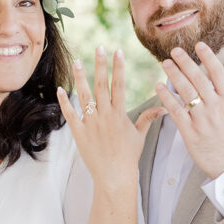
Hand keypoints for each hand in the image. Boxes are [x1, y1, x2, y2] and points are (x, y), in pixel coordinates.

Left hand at [57, 46, 161, 192]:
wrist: (114, 177)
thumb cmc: (128, 157)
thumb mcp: (139, 136)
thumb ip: (147, 118)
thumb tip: (163, 107)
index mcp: (119, 115)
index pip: (119, 85)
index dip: (118, 67)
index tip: (117, 51)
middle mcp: (105, 116)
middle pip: (101, 86)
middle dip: (100, 65)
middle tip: (99, 47)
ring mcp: (90, 124)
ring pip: (84, 96)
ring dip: (81, 78)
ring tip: (78, 62)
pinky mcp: (79, 134)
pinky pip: (70, 115)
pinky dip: (65, 102)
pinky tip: (60, 89)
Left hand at [154, 42, 223, 178]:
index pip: (219, 73)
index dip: (208, 58)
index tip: (199, 45)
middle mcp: (215, 108)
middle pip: (199, 80)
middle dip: (186, 63)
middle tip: (175, 50)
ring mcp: (201, 120)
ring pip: (185, 93)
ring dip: (174, 76)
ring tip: (165, 63)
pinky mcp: (189, 132)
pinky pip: (175, 111)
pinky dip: (166, 98)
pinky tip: (158, 87)